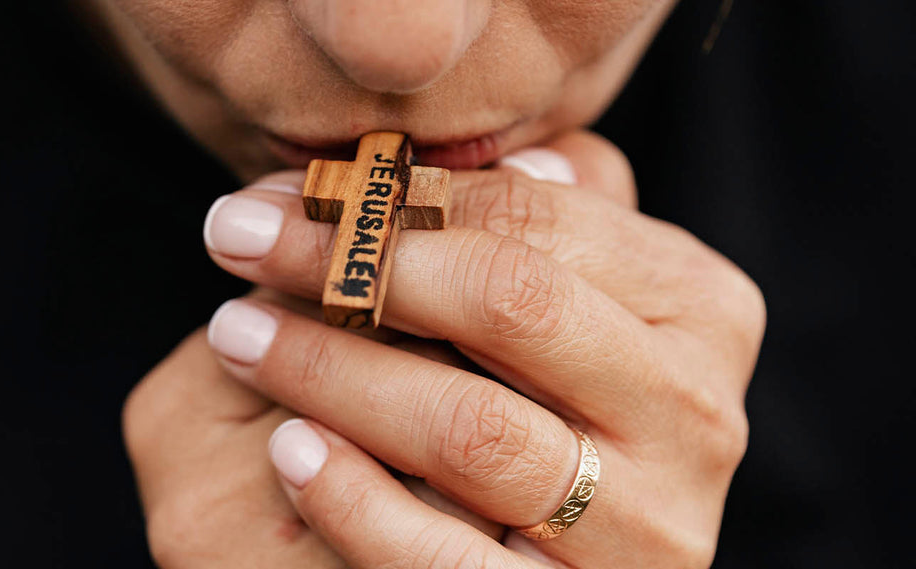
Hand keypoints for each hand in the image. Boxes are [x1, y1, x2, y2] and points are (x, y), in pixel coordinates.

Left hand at [127, 129, 764, 566]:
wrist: (572, 552)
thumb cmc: (562, 397)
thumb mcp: (574, 296)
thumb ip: (552, 223)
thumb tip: (511, 153)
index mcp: (700, 308)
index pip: (540, 220)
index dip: (404, 194)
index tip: (286, 191)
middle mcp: (694, 413)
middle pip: (511, 305)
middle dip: (357, 262)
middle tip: (241, 240)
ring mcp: (646, 524)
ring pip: (472, 428)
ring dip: (333, 371)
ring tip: (238, 336)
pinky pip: (443, 558)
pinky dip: (355, 499)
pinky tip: (290, 449)